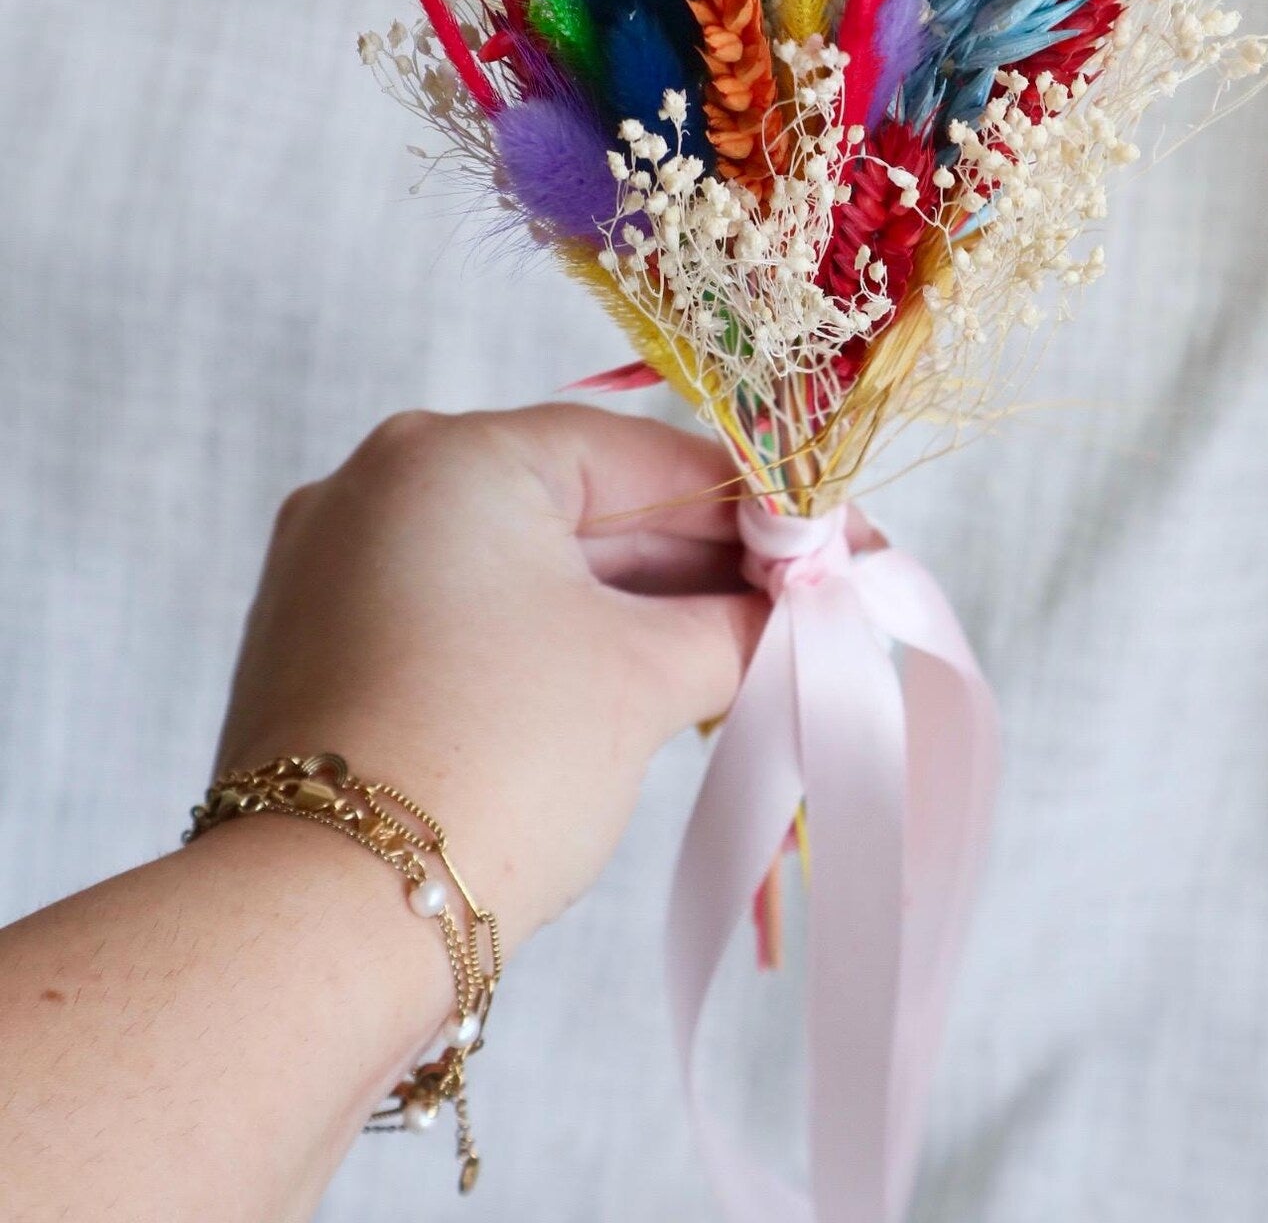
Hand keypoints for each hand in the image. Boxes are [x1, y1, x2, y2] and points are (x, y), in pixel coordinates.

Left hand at [217, 403, 765, 948]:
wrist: (324, 924)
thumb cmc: (497, 760)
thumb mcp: (642, 679)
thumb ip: (733, 624)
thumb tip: (794, 610)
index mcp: (451, 454)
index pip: (637, 454)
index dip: (752, 506)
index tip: (832, 544)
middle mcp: (380, 487)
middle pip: (579, 506)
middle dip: (695, 566)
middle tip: (800, 611)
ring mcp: (338, 569)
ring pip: (524, 569)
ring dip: (631, 611)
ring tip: (738, 660)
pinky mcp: (324, 649)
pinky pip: (468, 618)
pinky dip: (553, 645)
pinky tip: (640, 686)